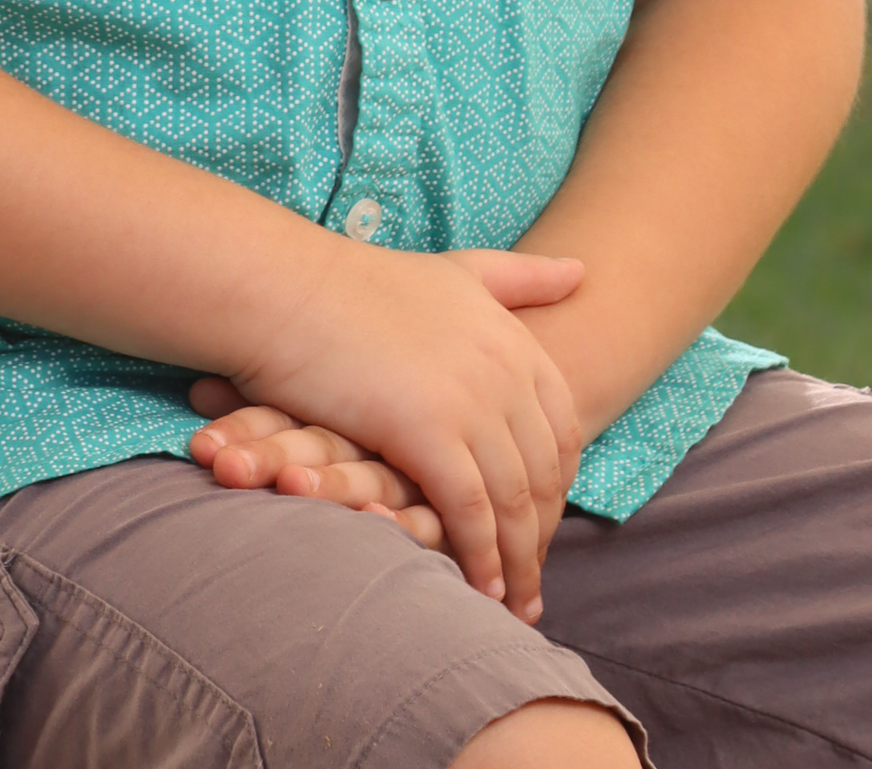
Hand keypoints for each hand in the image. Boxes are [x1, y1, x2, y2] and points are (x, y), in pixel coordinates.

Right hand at [212, 243, 585, 620]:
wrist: (289, 289)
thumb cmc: (356, 285)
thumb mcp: (455, 272)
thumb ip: (519, 278)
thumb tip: (581, 270)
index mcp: (513, 340)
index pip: (562, 428)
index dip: (556, 481)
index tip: (542, 519)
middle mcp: (505, 371)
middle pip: (544, 473)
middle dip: (541, 532)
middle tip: (533, 579)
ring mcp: (472, 402)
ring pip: (514, 501)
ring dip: (519, 561)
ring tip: (515, 602)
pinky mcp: (430, 433)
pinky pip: (471, 514)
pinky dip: (481, 559)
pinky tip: (479, 589)